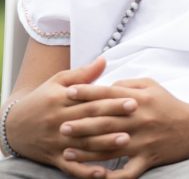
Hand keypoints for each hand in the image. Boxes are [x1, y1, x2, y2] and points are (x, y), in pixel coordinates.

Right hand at [6, 58, 136, 178]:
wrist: (13, 125)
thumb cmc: (42, 99)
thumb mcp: (58, 82)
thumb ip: (82, 74)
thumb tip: (104, 60)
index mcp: (61, 100)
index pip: (90, 100)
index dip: (112, 99)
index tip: (133, 97)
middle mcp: (59, 121)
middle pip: (89, 119)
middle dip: (113, 116)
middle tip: (136, 113)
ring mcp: (57, 141)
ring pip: (83, 143)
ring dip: (104, 143)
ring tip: (125, 140)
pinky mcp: (54, 157)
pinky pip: (71, 166)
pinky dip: (85, 171)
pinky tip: (102, 173)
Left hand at [58, 78, 188, 178]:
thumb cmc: (171, 105)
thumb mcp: (153, 86)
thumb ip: (129, 84)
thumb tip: (107, 86)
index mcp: (140, 100)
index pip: (109, 95)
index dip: (88, 93)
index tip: (68, 93)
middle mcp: (139, 121)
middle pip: (105, 123)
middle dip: (81, 125)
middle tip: (61, 127)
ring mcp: (142, 142)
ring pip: (109, 148)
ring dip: (86, 150)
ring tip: (68, 151)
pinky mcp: (147, 159)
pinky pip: (127, 172)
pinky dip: (111, 177)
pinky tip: (95, 177)